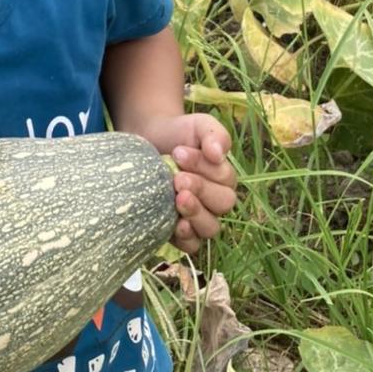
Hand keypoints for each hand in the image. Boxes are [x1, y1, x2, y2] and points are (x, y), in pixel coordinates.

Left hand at [146, 114, 237, 252]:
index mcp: (224, 178)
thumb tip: (218, 154)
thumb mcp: (198, 126)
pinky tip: (176, 225)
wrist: (148, 142)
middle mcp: (215, 201)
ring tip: (177, 199)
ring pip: (210, 228)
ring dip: (196, 215)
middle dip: (201, 190)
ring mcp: (197, 218)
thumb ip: (214, 135)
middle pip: (222, 205)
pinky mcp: (178, 231)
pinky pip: (191, 245)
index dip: (203, 168)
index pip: (225, 180)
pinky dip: (186, 238)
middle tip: (177, 178)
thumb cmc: (178, 134)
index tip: (178, 152)